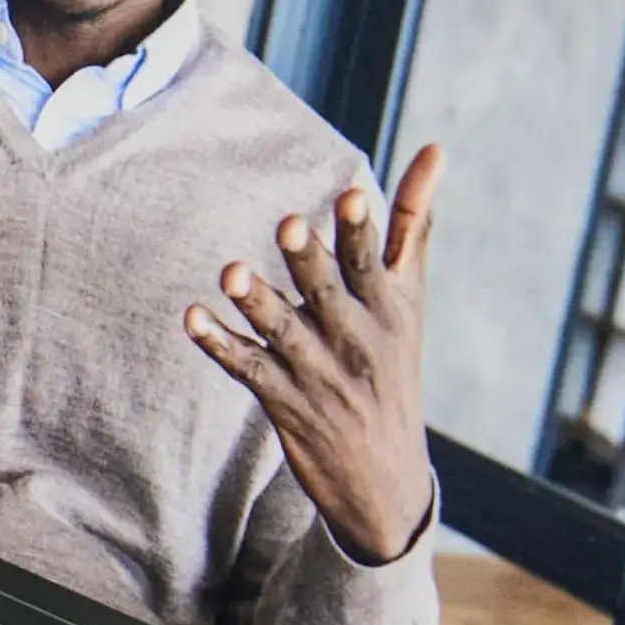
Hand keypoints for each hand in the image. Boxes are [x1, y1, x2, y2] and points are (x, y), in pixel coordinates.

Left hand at [187, 144, 444, 564]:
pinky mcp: (283, 400)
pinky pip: (246, 367)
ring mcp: (319, 371)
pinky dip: (219, 343)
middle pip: (329, 291)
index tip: (351, 194)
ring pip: (283, 329)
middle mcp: (356, 337)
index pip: (374, 262)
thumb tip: (432, 148)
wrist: (384, 476)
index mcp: (390, 307)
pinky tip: (191, 317)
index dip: (362, 230)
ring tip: (232, 272)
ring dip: (257, 301)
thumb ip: (412, 223)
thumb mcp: (409, 296)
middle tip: (290, 226)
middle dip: (310, 260)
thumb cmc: (391, 365)